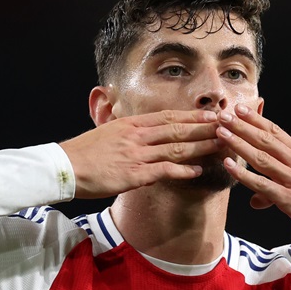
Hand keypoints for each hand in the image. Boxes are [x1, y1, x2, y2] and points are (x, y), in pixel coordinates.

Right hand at [59, 110, 221, 198]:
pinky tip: (197, 170)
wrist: (64, 168)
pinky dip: (182, 170)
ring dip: (201, 147)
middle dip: (204, 128)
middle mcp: (137, 136)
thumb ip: (128, 134)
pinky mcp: (134, 174)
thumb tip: (143, 136)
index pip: (168, 117)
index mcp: (131, 124)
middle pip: (177, 130)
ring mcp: (137, 154)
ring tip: (220, 146)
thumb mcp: (107, 134)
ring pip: (176, 148)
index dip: (192, 116)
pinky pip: (164, 170)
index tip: (210, 115)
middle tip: (226, 126)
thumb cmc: (84, 154)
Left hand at [217, 105, 290, 248]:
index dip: (257, 119)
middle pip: (266, 139)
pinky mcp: (289, 199)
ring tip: (221, 133)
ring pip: (261, 157)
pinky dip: (243, 174)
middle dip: (243, 125)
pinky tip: (229, 165)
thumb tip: (256, 199)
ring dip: (239, 143)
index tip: (241, 108)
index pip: (277, 132)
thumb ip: (277, 189)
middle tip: (224, 113)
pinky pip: (262, 184)